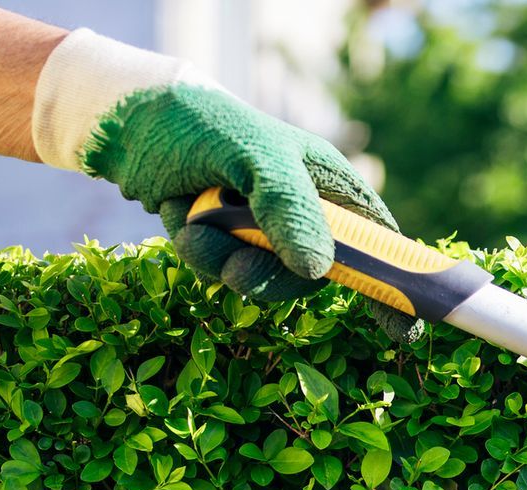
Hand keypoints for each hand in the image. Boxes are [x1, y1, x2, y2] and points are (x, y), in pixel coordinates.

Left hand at [31, 30, 421, 341]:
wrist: (125, 121)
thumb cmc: (199, 123)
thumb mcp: (252, 156)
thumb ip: (289, 209)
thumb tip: (318, 271)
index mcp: (328, 184)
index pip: (379, 243)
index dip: (395, 286)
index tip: (401, 332)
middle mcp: (303, 211)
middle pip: (315, 276)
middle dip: (273, 277)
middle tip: (239, 269)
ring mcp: (265, 231)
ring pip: (265, 280)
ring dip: (225, 263)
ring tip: (193, 227)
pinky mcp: (227, 243)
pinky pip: (225, 273)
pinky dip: (199, 255)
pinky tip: (180, 218)